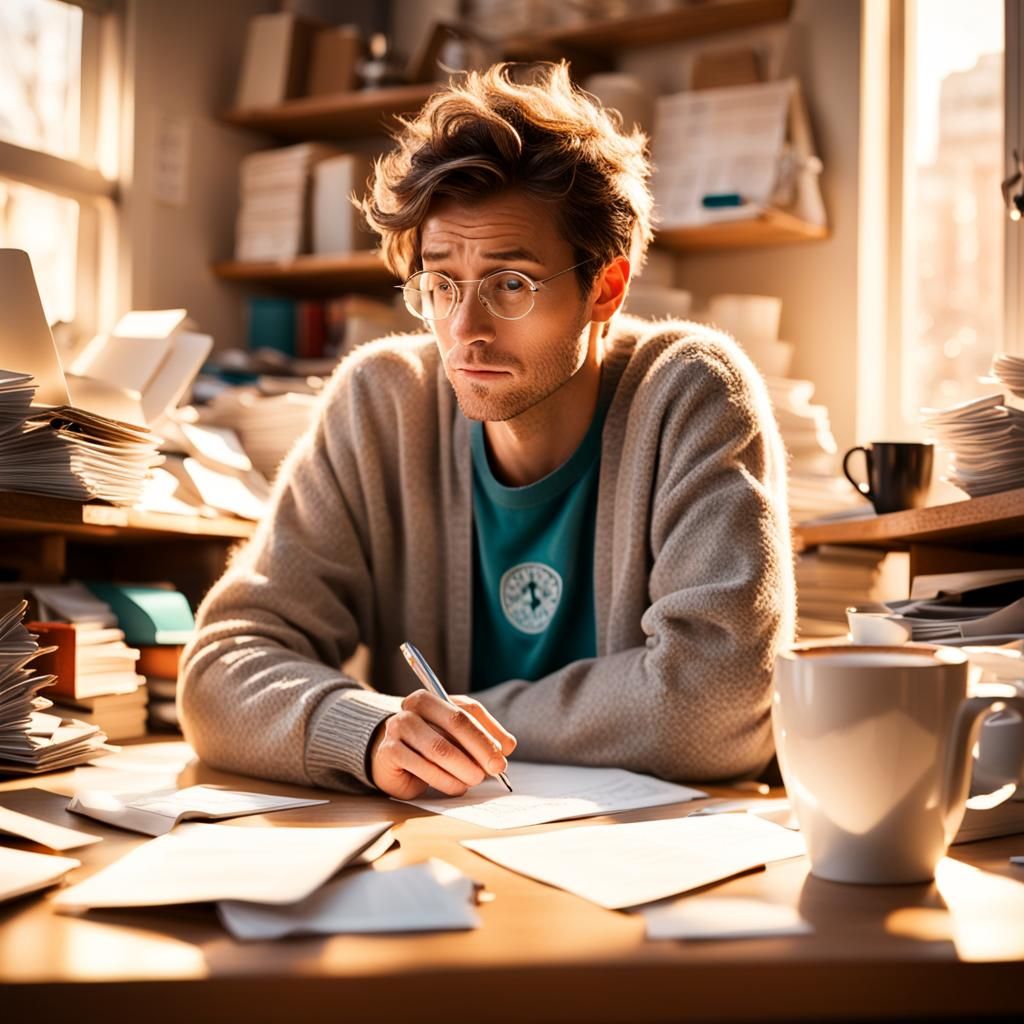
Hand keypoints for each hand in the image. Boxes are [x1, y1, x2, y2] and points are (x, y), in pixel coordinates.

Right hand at [369, 690, 515, 799]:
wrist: (389, 758)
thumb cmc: (428, 744)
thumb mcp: (455, 736)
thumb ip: (480, 737)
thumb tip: (507, 747)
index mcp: (433, 696)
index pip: (467, 709)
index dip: (490, 730)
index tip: (506, 751)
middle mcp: (413, 706)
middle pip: (456, 722)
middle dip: (481, 748)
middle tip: (497, 768)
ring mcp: (398, 727)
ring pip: (440, 748)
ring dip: (464, 768)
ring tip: (476, 780)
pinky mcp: (389, 752)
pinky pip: (423, 767)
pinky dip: (445, 780)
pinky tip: (457, 787)